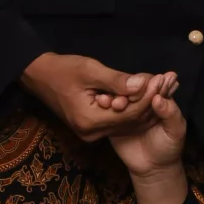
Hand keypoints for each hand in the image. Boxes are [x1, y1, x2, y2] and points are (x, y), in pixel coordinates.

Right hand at [21, 52, 174, 142]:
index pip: (128, 114)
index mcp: (90, 121)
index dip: (147, 98)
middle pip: (129, 121)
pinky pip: (116, 121)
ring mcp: (90, 133)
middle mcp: (91, 133)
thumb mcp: (90, 71)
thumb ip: (117, 81)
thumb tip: (143, 84)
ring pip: (124, 122)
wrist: (38, 76)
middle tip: (165, 84)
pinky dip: (129, 108)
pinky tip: (142, 95)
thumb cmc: (62, 70)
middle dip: (148, 102)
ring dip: (141, 105)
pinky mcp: (90, 128)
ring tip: (158, 87)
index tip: (160, 81)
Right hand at [105, 86, 185, 178]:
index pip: (153, 86)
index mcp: (157, 99)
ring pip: (119, 97)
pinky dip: (104, 105)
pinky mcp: (113, 120)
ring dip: (115, 94)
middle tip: (128, 89)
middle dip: (130, 87)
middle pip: (133, 89)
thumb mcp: (176, 130)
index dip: (150, 83)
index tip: (147, 80)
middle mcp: (140, 101)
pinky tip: (101, 101)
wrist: (153, 168)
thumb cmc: (169, 146)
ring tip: (112, 97)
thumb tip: (158, 98)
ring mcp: (126, 110)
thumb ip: (171, 113)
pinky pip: (107, 111)